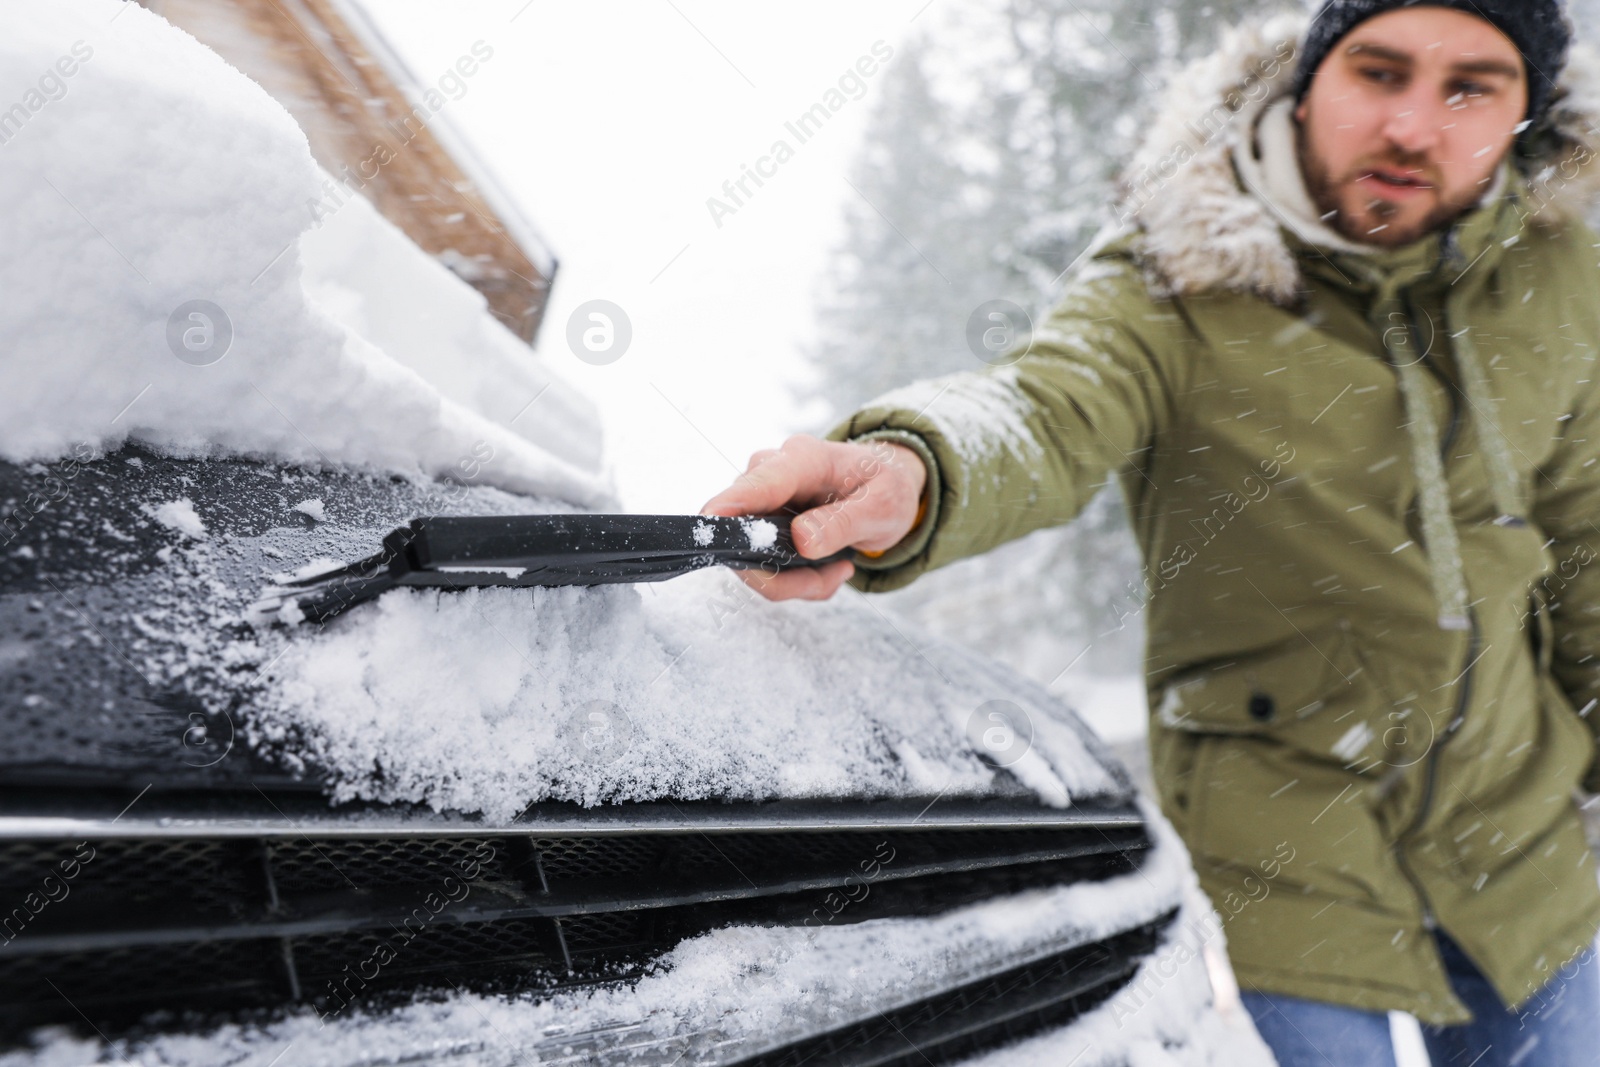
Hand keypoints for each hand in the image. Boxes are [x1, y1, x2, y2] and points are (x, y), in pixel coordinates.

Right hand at [701, 435, 927, 600]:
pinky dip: (794, 578)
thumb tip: (800, 539)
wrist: (886, 488)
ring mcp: (760, 496)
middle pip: (747, 531)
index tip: (709, 522)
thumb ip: (842, 522)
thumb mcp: (882, 507)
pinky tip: (828, 567)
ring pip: (751, 556)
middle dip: (786, 572)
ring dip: (794, 579)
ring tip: (838, 571)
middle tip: (834, 577)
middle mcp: (771, 472)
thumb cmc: (886, 488)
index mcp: (804, 459)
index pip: (759, 483)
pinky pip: (760, 563)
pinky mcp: (758, 520)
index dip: (731, 504)